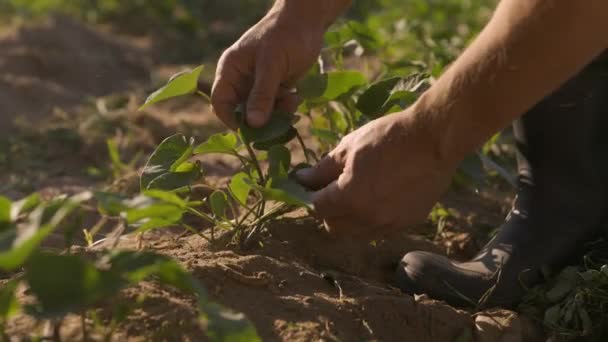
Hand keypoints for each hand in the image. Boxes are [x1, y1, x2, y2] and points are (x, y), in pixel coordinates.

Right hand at [211, 3, 324, 128]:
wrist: (308, 22)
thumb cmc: (285, 36)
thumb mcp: (272, 65)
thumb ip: (262, 94)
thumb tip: (252, 124)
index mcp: (231, 70)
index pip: (220, 103)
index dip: (231, 119)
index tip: (249, 130)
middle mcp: (241, 80)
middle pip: (242, 112)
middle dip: (258, 121)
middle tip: (276, 125)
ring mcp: (259, 85)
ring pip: (261, 113)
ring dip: (276, 115)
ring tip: (290, 101)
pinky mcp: (276, 88)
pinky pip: (276, 108)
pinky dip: (286, 108)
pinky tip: (295, 96)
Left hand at [295, 107, 458, 234]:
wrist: (435, 139)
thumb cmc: (389, 137)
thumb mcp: (350, 147)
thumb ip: (323, 169)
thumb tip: (301, 180)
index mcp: (350, 198)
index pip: (317, 209)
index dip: (311, 196)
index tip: (311, 186)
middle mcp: (368, 219)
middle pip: (333, 227)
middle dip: (329, 210)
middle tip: (333, 189)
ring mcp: (390, 225)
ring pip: (356, 233)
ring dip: (349, 218)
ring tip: (358, 192)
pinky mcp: (408, 224)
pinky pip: (380, 230)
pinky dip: (372, 219)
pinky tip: (379, 197)